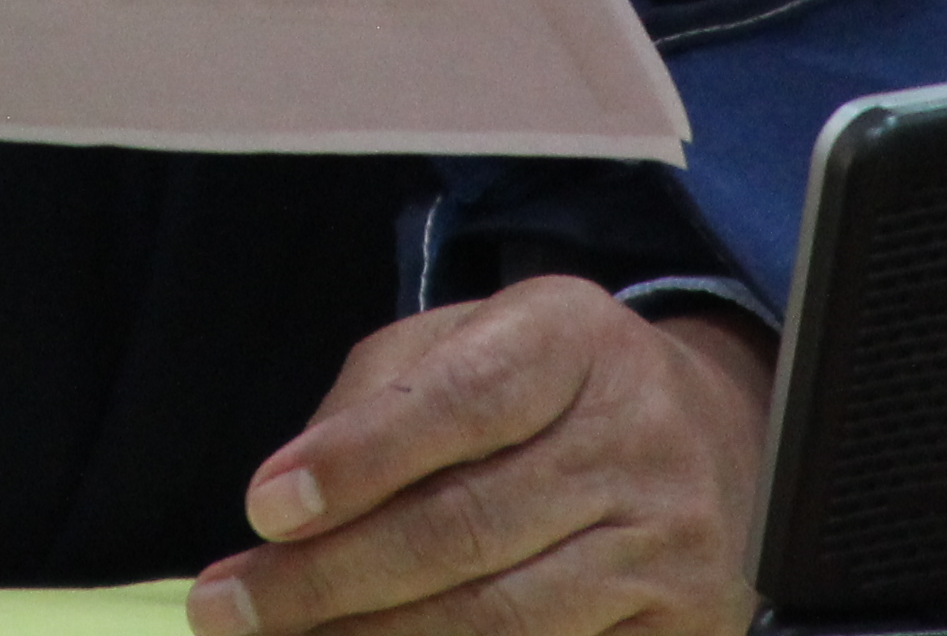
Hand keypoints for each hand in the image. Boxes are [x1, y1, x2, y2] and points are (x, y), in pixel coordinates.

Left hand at [190, 280, 770, 635]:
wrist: (718, 435)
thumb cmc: (549, 388)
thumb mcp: (470, 341)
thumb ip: (378, 399)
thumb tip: (289, 505)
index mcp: (573, 339)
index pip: (461, 401)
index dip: (358, 459)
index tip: (265, 507)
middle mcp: (635, 436)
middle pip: (466, 527)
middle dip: (329, 577)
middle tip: (229, 607)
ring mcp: (669, 541)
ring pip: (502, 618)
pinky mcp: (685, 625)